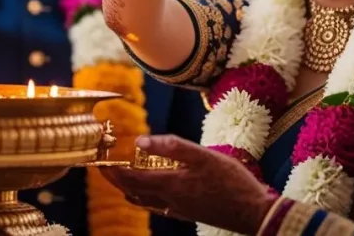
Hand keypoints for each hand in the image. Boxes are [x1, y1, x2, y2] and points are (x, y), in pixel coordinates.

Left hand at [99, 135, 276, 233]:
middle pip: (134, 192)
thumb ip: (171, 146)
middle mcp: (170, 200)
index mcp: (170, 184)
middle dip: (117, 181)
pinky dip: (147, 199)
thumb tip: (140, 141)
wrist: (253, 212)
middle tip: (105, 170)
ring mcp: (179, 209)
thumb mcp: (202, 155)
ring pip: (146, 202)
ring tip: (123, 180)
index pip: (131, 180)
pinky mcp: (190, 213)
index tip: (99, 163)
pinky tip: (153, 195)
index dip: (113, 172)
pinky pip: (159, 207)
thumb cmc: (231, 181)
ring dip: (130, 190)